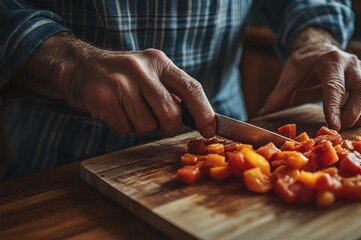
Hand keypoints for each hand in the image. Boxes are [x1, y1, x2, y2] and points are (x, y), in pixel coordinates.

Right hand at [12, 33, 215, 137]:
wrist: (80, 67)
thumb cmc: (124, 77)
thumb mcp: (151, 74)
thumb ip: (172, 92)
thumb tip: (200, 119)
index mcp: (160, 62)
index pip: (191, 88)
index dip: (205, 113)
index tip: (210, 131)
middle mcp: (142, 69)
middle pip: (170, 113)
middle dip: (167, 126)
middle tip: (156, 120)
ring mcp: (121, 82)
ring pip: (146, 125)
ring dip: (140, 125)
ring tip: (128, 109)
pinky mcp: (102, 98)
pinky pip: (124, 128)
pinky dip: (122, 126)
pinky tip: (114, 111)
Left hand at [258, 34, 360, 129]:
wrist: (318, 47)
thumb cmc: (304, 63)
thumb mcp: (290, 75)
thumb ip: (279, 95)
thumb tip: (262, 113)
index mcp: (330, 62)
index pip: (335, 86)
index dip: (335, 107)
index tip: (334, 126)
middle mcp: (351, 64)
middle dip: (354, 113)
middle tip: (341, 129)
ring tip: (351, 127)